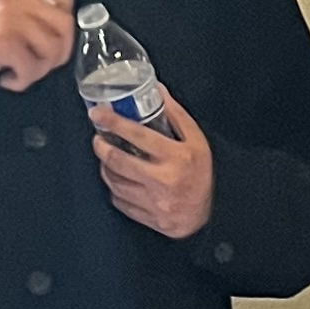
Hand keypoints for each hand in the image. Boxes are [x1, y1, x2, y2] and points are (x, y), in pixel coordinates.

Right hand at [0, 0, 77, 96]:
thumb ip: (24, 9)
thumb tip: (60, 25)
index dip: (66, 5)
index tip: (59, 28)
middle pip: (63, 22)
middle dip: (60, 51)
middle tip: (42, 62)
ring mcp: (7, 19)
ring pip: (52, 48)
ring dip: (40, 69)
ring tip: (20, 71)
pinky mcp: (3, 43)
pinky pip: (32, 67)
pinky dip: (22, 80)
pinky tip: (6, 77)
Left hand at [94, 89, 215, 237]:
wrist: (210, 214)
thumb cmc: (202, 175)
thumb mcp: (196, 140)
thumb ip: (176, 115)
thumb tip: (157, 91)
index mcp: (175, 157)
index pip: (137, 135)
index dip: (113, 122)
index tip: (98, 113)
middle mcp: (162, 180)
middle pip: (118, 160)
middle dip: (101, 147)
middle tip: (98, 138)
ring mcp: (153, 201)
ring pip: (115, 182)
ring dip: (105, 167)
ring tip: (107, 157)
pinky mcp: (148, 217)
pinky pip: (119, 201)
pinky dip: (114, 188)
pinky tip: (118, 180)